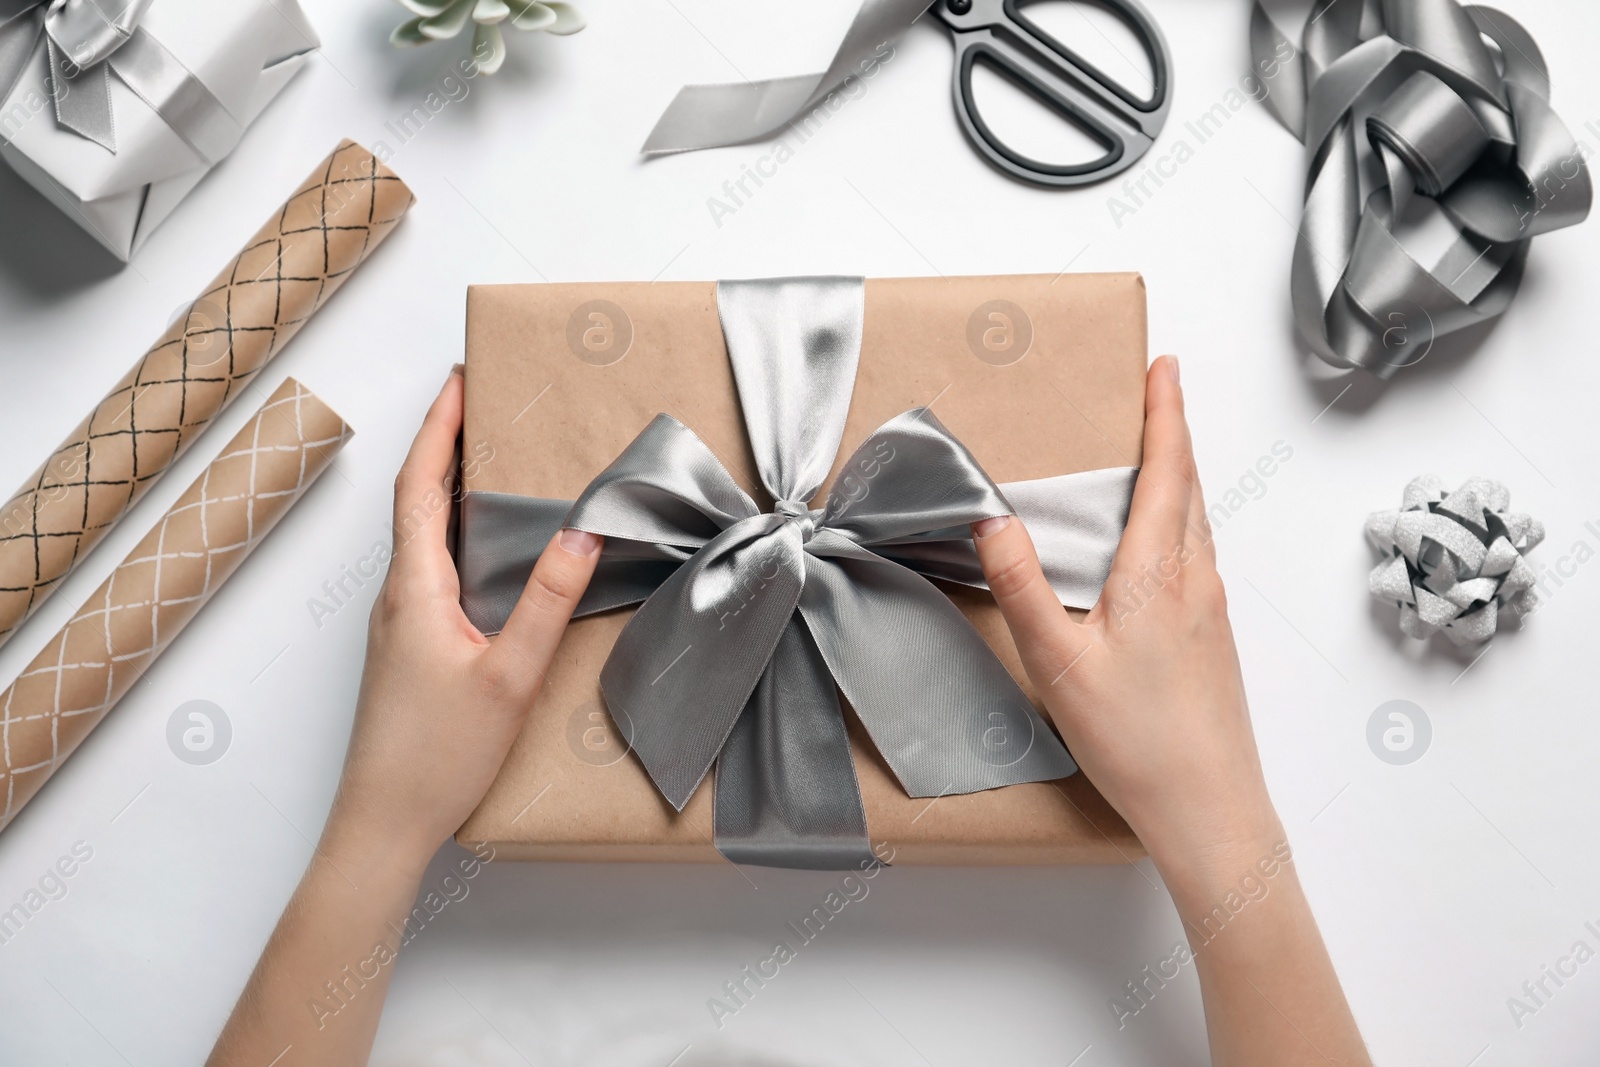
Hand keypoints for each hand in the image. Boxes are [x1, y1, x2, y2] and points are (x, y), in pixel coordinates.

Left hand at [329, 365, 602, 869]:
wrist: (381, 825)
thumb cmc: (437, 758)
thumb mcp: (510, 677)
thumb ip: (547, 602)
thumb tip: (583, 533)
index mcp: (414, 589)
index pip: (421, 485)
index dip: (439, 427)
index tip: (459, 380)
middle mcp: (398, 597)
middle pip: (416, 499)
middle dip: (446, 443)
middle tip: (480, 402)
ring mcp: (399, 623)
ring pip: (421, 536)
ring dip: (448, 488)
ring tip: (486, 457)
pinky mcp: (409, 648)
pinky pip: (430, 569)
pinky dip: (453, 534)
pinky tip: (484, 548)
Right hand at [971, 355, 1277, 898]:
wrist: (1212, 810)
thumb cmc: (1139, 742)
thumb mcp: (1059, 663)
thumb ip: (1024, 586)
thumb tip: (994, 519)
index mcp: (1161, 573)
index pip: (1169, 470)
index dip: (1165, 413)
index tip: (1163, 365)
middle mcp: (1198, 581)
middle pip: (1191, 487)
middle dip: (1173, 433)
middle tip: (1156, 394)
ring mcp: (1213, 611)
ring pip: (1198, 523)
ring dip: (1179, 478)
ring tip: (1154, 457)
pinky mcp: (1214, 640)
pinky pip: (1197, 558)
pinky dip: (1179, 524)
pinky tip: (1155, 548)